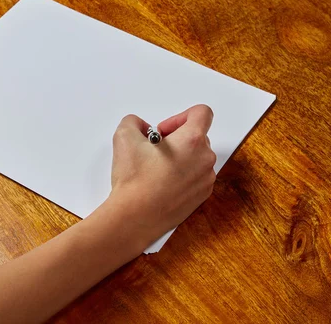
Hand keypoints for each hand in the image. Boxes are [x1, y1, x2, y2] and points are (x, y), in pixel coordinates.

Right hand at [105, 104, 216, 248]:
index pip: (202, 113)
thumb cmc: (134, 181)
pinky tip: (161, 184)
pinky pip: (195, 177)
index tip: (164, 130)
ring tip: (156, 169)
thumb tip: (141, 128)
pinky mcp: (201, 197)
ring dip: (180, 158)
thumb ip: (134, 122)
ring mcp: (205, 180)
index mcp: (193, 141)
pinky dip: (181, 176)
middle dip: (176, 139)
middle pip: (198, 137)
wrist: (135, 216)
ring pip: (196, 158)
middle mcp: (205, 159)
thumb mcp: (124, 136)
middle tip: (154, 150)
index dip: (180, 117)